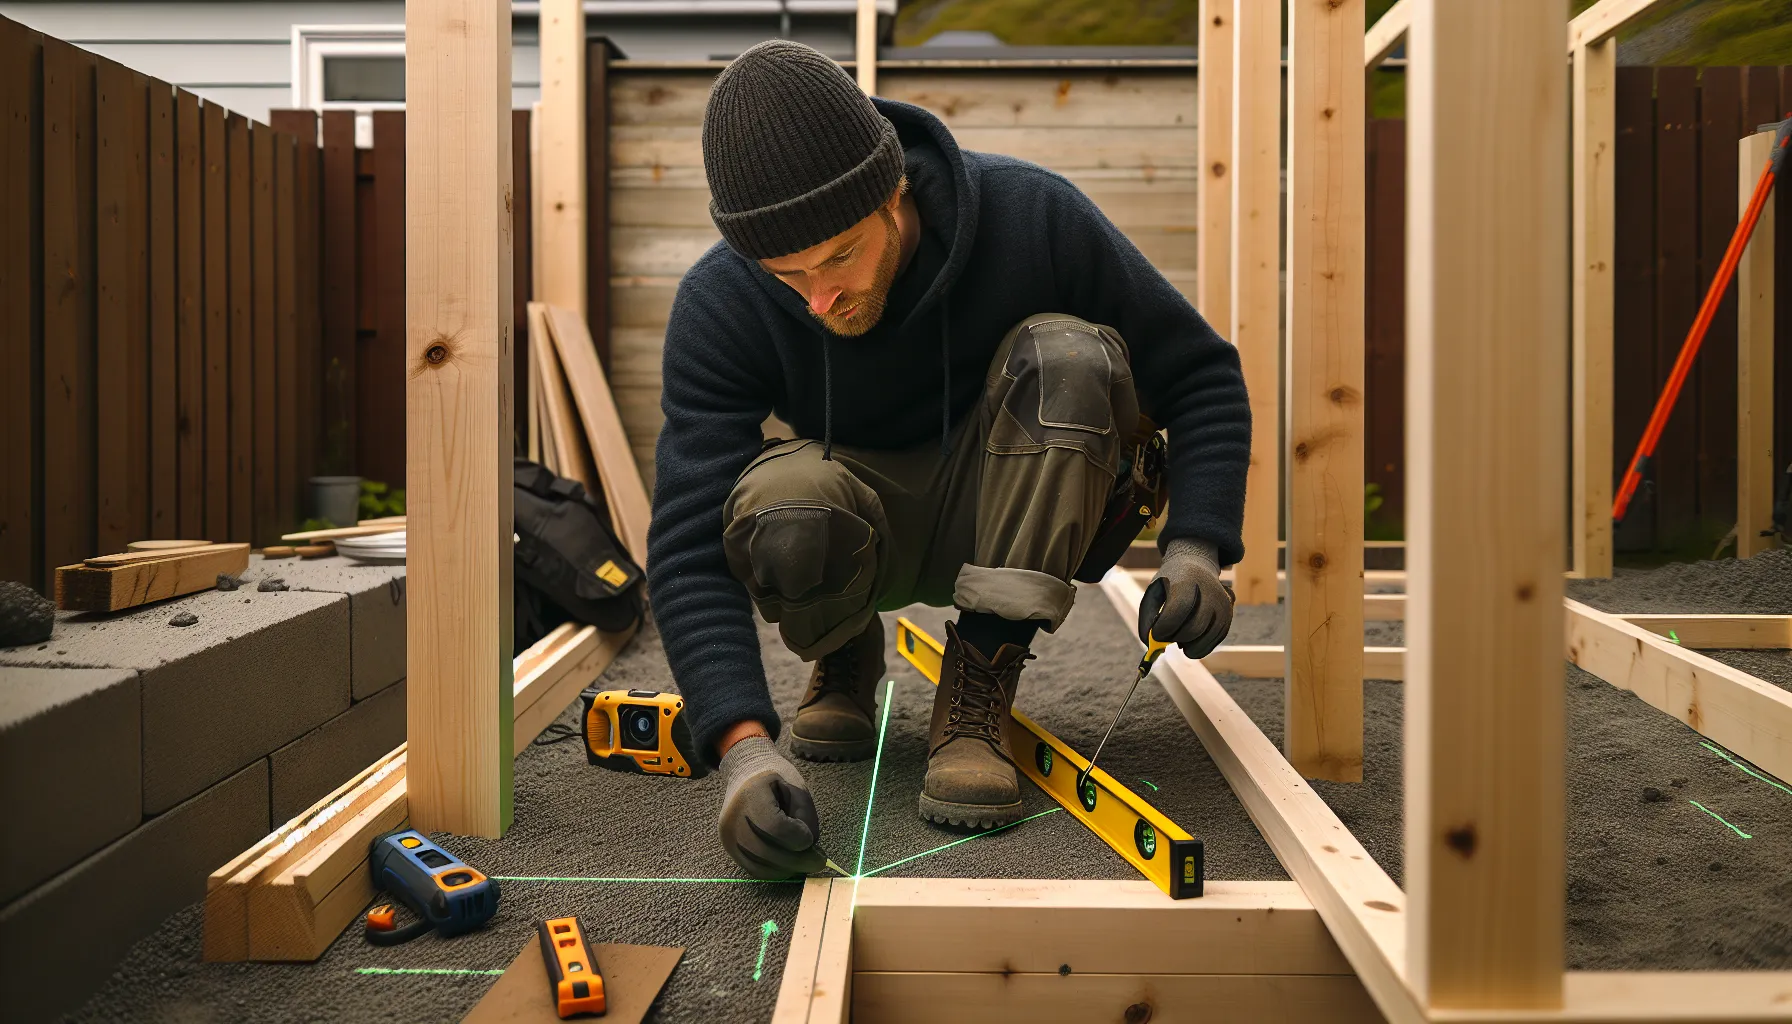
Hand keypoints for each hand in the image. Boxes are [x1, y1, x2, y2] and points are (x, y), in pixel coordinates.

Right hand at [717, 735, 825, 879]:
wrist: (746, 774)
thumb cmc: (776, 778)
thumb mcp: (797, 788)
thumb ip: (805, 816)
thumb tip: (809, 848)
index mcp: (751, 795)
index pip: (774, 827)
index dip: (796, 837)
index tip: (810, 838)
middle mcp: (733, 819)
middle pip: (766, 852)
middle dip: (798, 860)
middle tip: (818, 861)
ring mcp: (728, 837)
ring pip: (761, 866)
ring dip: (787, 868)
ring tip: (805, 860)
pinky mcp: (729, 849)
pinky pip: (754, 870)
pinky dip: (775, 871)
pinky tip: (789, 863)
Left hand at [1138, 538, 1233, 658]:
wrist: (1197, 567)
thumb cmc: (1171, 582)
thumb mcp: (1153, 592)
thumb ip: (1147, 618)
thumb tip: (1150, 644)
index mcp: (1187, 582)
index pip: (1177, 612)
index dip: (1163, 629)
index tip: (1155, 632)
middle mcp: (1210, 593)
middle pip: (1193, 629)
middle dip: (1174, 638)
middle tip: (1166, 635)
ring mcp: (1222, 606)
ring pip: (1204, 640)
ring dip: (1186, 646)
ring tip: (1177, 635)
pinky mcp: (1228, 617)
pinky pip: (1213, 642)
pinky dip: (1198, 647)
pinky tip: (1188, 640)